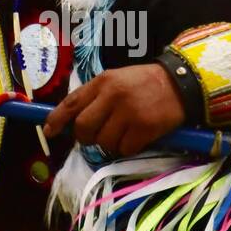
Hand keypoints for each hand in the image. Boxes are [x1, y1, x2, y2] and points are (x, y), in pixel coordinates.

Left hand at [43, 63, 186, 156]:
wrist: (181, 83)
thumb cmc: (144, 83)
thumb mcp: (117, 80)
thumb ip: (95, 97)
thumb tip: (73, 123)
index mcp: (103, 81)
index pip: (72, 103)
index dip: (57, 120)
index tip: (49, 132)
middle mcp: (113, 96)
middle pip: (84, 128)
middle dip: (85, 138)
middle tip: (95, 138)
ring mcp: (129, 112)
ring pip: (104, 142)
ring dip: (110, 144)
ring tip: (122, 134)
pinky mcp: (145, 128)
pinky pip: (124, 149)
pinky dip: (127, 148)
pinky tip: (136, 137)